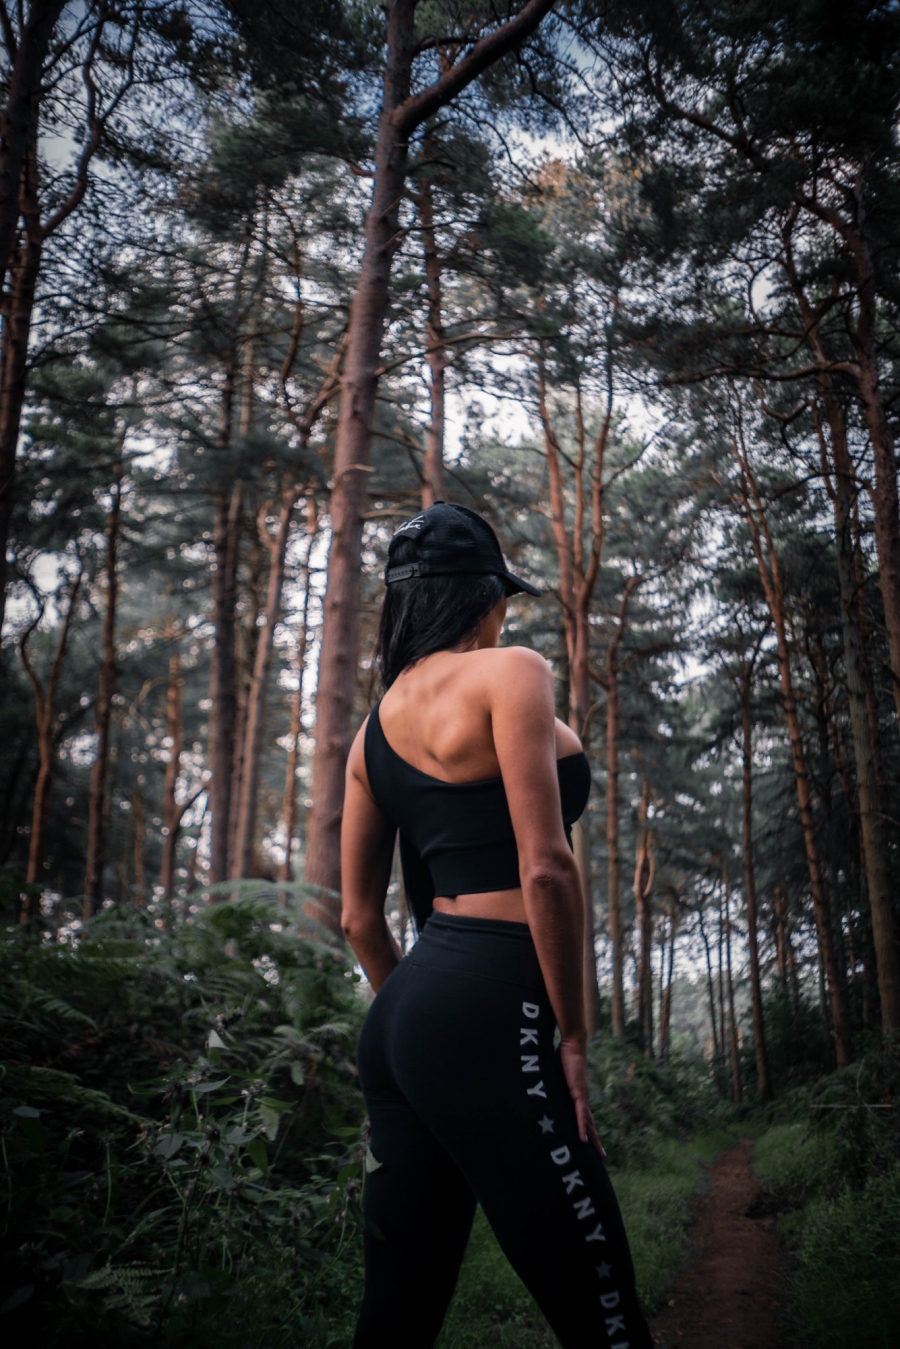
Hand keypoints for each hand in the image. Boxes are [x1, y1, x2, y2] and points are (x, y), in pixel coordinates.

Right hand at [559, 1036, 606, 1158]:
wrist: (573, 1044)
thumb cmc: (564, 1054)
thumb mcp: (555, 1072)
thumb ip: (551, 1079)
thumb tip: (540, 1079)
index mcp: (577, 1095)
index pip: (584, 1116)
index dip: (587, 1129)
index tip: (591, 1142)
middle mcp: (581, 1098)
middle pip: (590, 1124)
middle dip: (596, 1140)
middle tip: (602, 1156)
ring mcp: (581, 1097)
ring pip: (588, 1123)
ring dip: (593, 1139)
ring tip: (599, 1154)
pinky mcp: (578, 1093)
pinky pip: (580, 1114)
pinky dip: (582, 1127)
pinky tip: (584, 1139)